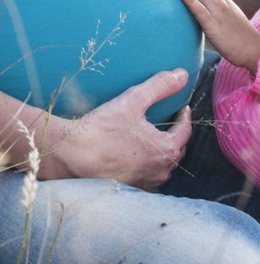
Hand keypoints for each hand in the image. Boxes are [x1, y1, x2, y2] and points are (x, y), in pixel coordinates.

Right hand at [41, 69, 191, 189]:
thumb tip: (182, 75)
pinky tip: (137, 155)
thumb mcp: (133, 101)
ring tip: (155, 138)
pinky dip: (148, 163)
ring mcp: (146, 182)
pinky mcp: (131, 188)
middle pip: (177, 149)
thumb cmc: (102, 130)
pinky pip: (148, 175)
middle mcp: (161, 170)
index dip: (184, 117)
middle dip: (176, 134)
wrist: (70, 155)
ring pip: (163, 165)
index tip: (182, 108)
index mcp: (167, 150)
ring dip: (163, 151)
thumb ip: (160, 86)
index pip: (185, 131)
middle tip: (171, 121)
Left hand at [176, 0, 259, 73]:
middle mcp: (219, 2)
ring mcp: (217, 13)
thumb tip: (203, 5)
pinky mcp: (214, 27)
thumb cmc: (240, 38)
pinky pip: (201, 12)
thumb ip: (215, 9)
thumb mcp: (226, 18)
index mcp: (221, 1)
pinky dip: (191, 1)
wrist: (255, 50)